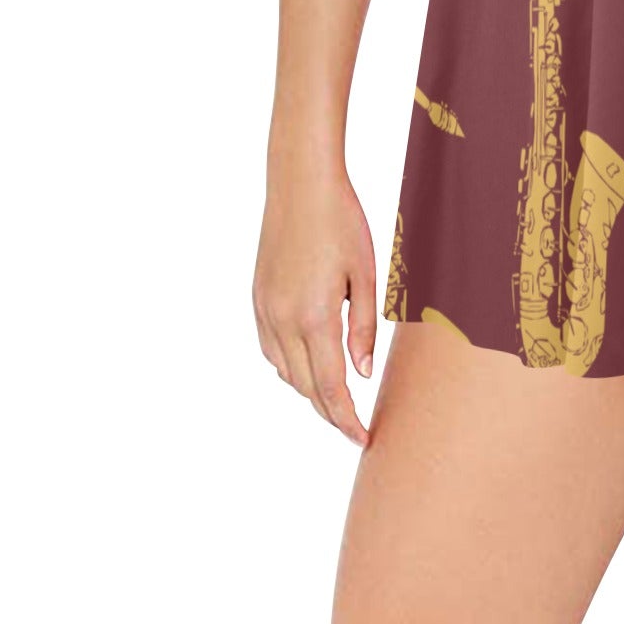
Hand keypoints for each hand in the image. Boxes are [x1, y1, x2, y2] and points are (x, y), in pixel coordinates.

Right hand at [252, 163, 376, 446]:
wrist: (300, 183)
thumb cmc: (342, 222)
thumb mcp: (366, 273)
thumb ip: (364, 328)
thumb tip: (362, 374)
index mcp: (315, 316)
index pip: (331, 388)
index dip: (347, 420)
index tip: (363, 439)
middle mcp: (283, 320)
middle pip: (306, 388)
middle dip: (331, 412)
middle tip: (355, 427)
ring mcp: (265, 310)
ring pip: (285, 372)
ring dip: (309, 390)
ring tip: (338, 397)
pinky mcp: (257, 299)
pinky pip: (270, 349)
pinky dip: (290, 366)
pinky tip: (309, 363)